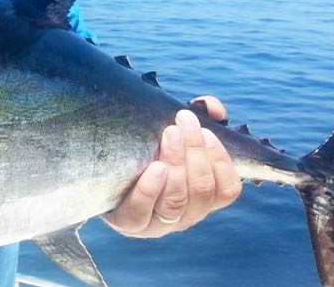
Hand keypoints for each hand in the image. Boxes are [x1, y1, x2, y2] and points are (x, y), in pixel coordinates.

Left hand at [103, 96, 241, 237]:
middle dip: (195, 152)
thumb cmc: (148, 150)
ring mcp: (159, 224)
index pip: (227, 190)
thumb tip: (215, 109)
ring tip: (169, 134)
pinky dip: (151, 189)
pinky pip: (142, 212)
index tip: (207, 131)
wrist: (105, 174)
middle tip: (183, 121)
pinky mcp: (130, 224)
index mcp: (203, 199)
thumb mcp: (174, 134)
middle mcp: (186, 215)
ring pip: (176, 201)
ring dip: (176, 164)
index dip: (221, 161)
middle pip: (201, 190)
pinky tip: (154, 167)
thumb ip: (200, 116)